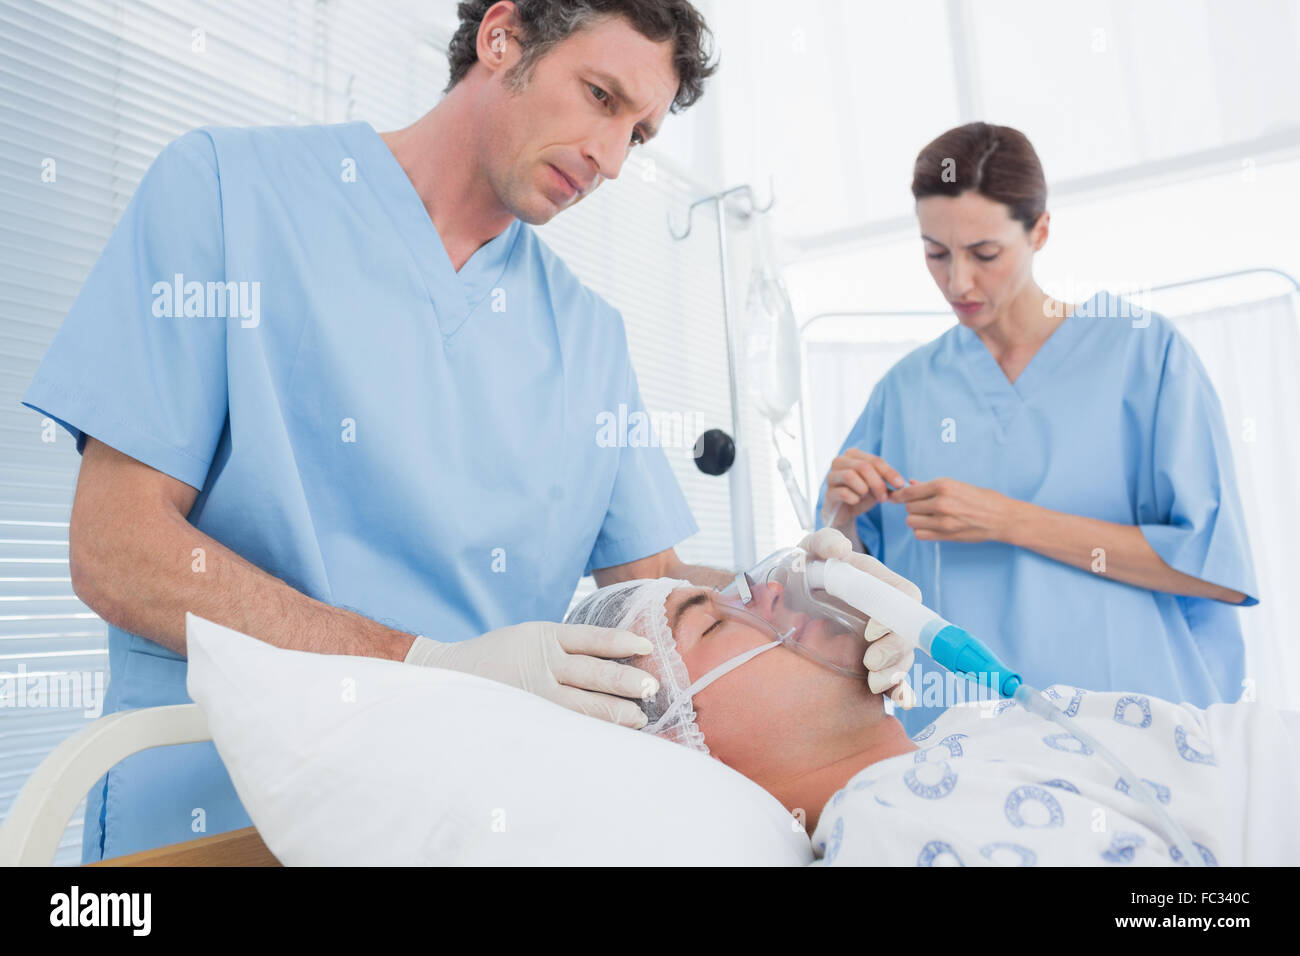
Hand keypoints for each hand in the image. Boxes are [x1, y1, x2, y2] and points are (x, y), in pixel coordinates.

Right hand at [404, 622, 658, 728]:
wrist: (448, 674)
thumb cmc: (498, 656)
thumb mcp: (529, 637)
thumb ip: (563, 646)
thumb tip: (613, 658)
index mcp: (545, 635)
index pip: (593, 637)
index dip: (622, 641)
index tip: (646, 646)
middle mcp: (543, 662)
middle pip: (595, 672)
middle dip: (627, 681)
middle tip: (653, 688)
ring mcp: (535, 691)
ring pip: (583, 703)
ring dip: (615, 710)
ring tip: (639, 717)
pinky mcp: (528, 712)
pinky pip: (565, 722)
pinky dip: (589, 728)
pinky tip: (608, 734)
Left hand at [798, 527, 919, 707]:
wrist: (787, 594)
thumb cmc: (806, 567)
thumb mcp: (811, 549)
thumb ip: (824, 541)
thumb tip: (841, 548)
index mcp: (878, 583)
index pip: (905, 597)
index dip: (898, 615)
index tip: (871, 630)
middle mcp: (884, 612)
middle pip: (908, 633)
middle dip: (895, 652)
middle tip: (871, 663)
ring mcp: (879, 638)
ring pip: (902, 659)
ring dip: (895, 674)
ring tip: (874, 684)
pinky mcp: (869, 660)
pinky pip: (893, 678)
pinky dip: (900, 691)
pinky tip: (900, 701)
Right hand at [821, 449, 906, 528]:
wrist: (844, 512)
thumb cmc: (861, 495)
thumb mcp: (876, 486)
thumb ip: (886, 482)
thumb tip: (900, 484)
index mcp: (853, 455)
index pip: (875, 460)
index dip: (889, 472)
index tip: (900, 484)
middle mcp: (840, 461)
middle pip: (863, 467)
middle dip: (878, 483)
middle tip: (885, 498)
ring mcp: (831, 476)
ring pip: (850, 476)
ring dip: (865, 489)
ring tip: (867, 497)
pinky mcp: (828, 492)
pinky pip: (842, 492)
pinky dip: (854, 498)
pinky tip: (855, 502)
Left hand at [891, 478, 1016, 542]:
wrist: (1002, 518)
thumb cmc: (982, 498)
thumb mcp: (957, 485)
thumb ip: (931, 486)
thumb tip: (911, 483)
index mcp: (943, 485)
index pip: (908, 492)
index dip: (899, 495)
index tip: (895, 496)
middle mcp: (941, 502)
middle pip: (908, 507)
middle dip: (911, 506)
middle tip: (920, 505)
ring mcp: (943, 521)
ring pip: (911, 521)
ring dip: (915, 519)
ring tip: (926, 516)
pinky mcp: (946, 535)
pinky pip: (920, 535)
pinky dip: (921, 531)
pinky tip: (930, 526)